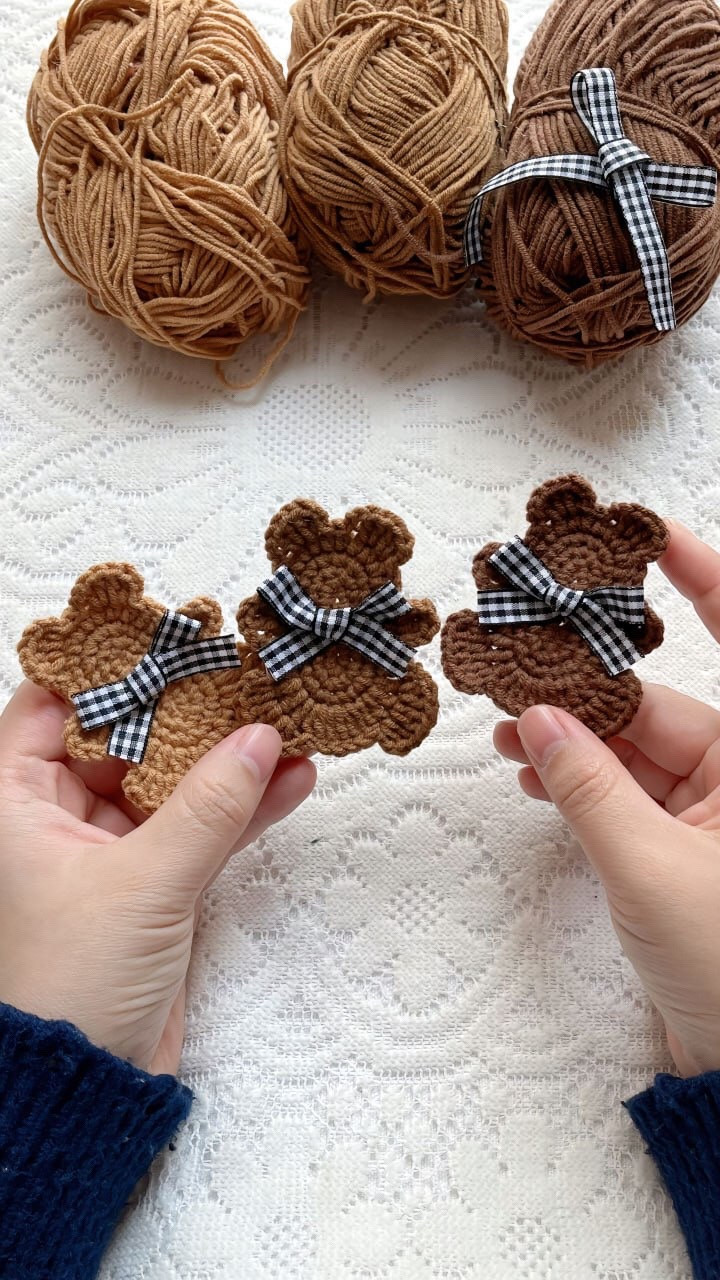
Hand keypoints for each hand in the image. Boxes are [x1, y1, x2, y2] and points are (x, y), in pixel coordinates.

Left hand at [0, 683, 315, 1074]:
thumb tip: (258, 737)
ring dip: (227, 759)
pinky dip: (242, 810)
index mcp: (17, 804)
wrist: (85, 1088)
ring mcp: (109, 850)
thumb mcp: (141, 883)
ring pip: (171, 783)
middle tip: (245, 672)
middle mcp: (56, 818)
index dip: (108, 669)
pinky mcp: (153, 884)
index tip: (170, 637)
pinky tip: (292, 781)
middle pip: (123, 736)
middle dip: (187, 709)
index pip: (53, 706)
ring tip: (288, 720)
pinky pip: (200, 830)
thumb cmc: (71, 985)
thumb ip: (206, 807)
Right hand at [494, 520, 719, 1077]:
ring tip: (504, 740)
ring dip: (571, 743)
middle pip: (656, 707)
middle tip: (514, 674)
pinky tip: (531, 777)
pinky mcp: (683, 842)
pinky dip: (580, 783)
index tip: (658, 538)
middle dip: (584, 694)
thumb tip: (538, 717)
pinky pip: (626, 790)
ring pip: (631, 749)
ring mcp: (710, 809)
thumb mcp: (647, 866)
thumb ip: (588, 785)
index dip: (705, 586)